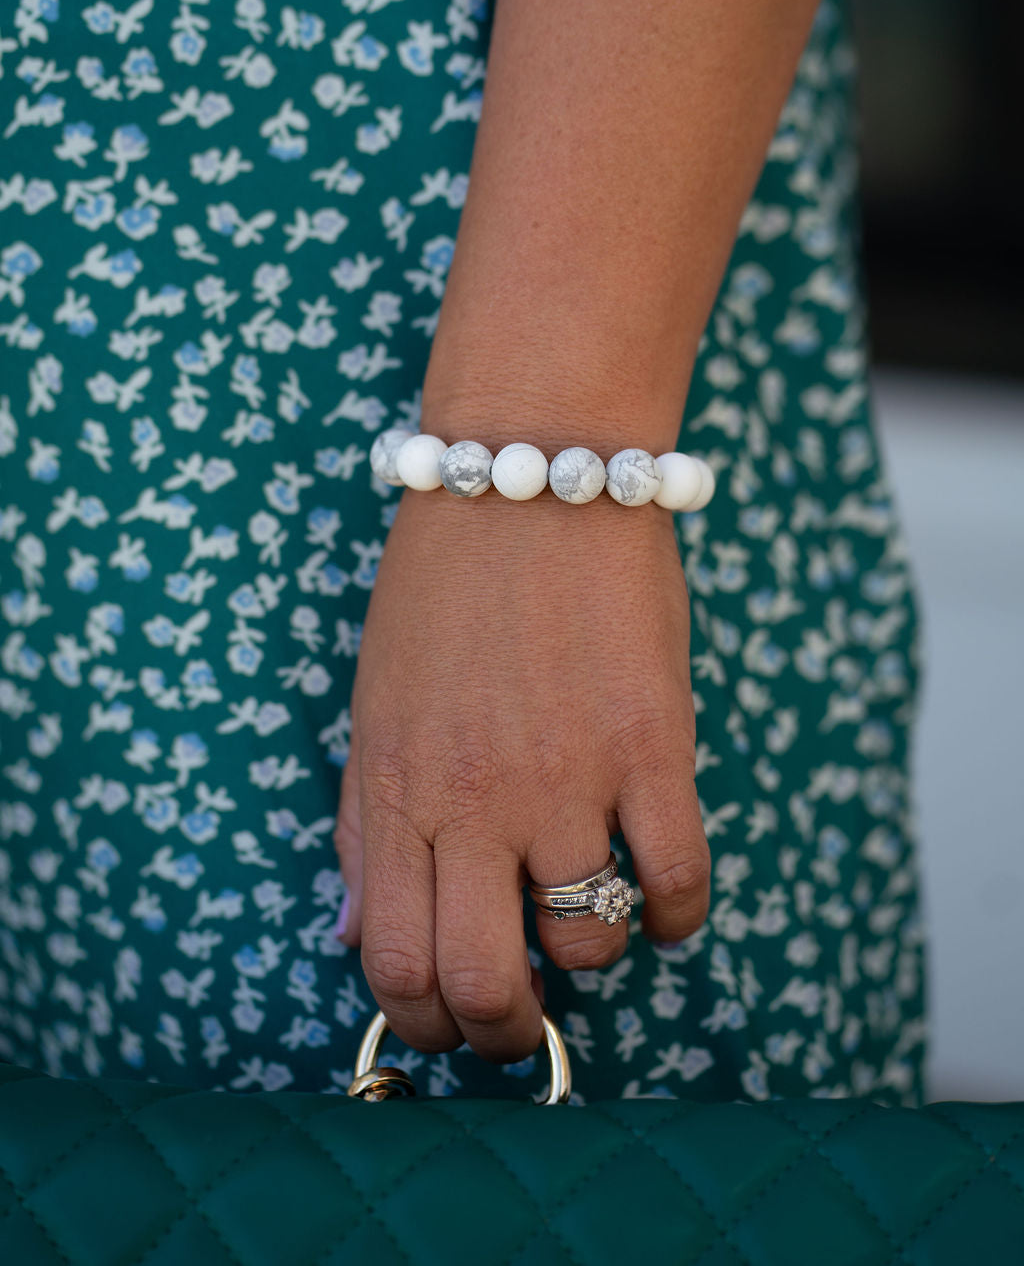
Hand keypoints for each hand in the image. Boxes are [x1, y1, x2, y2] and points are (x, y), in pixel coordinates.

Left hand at [333, 483, 710, 1063]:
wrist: (530, 471)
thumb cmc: (445, 584)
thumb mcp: (375, 702)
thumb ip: (362, 822)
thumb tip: (354, 935)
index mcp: (393, 788)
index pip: (395, 963)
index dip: (426, 1021)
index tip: (453, 1019)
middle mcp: (471, 798)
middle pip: (482, 985)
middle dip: (503, 1032)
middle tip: (525, 1017)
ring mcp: (565, 774)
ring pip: (585, 942)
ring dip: (589, 950)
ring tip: (588, 904)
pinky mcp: (651, 745)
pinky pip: (679, 882)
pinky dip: (675, 917)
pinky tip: (661, 895)